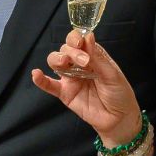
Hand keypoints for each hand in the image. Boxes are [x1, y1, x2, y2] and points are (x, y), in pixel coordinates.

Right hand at [31, 30, 143, 146]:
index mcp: (92, 56)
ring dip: (57, 58)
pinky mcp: (65, 93)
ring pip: (56, 62)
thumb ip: (98, 58)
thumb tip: (88, 36)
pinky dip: (41, 80)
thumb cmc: (119, 94)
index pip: (79, 41)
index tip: (81, 42)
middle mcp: (79, 65)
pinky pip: (50, 85)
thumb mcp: (112, 74)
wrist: (119, 119)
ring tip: (64, 62)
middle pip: (66, 50)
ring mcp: (71, 79)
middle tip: (84, 61)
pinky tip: (36, 74)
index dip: (76, 38)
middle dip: (72, 51)